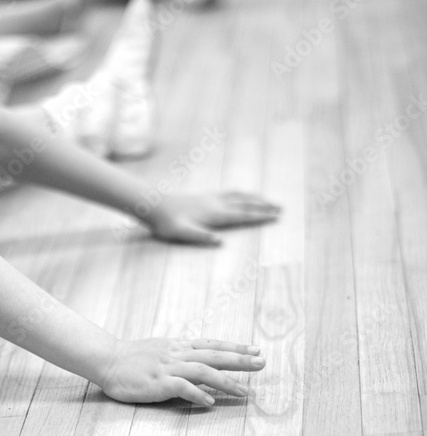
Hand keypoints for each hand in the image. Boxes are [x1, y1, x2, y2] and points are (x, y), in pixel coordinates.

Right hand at [98, 337, 264, 405]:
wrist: (107, 360)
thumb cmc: (133, 358)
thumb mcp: (161, 349)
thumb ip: (181, 354)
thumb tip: (202, 361)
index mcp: (179, 346)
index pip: (213, 344)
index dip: (236, 347)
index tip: (257, 350)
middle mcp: (177, 354)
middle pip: (215, 355)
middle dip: (240, 360)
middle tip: (262, 364)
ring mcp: (167, 368)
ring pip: (203, 371)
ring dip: (225, 381)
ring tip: (244, 391)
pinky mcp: (157, 383)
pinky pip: (181, 388)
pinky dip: (197, 394)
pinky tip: (210, 402)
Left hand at [146, 191, 280, 245]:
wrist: (153, 205)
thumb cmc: (166, 223)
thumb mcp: (182, 234)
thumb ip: (201, 237)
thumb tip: (220, 242)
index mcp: (214, 214)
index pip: (243, 215)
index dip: (261, 216)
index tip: (277, 217)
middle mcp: (215, 203)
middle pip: (246, 203)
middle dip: (264, 206)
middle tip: (281, 209)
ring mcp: (210, 198)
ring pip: (239, 195)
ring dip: (255, 198)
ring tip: (267, 201)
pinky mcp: (204, 196)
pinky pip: (229, 193)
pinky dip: (241, 194)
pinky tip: (242, 196)